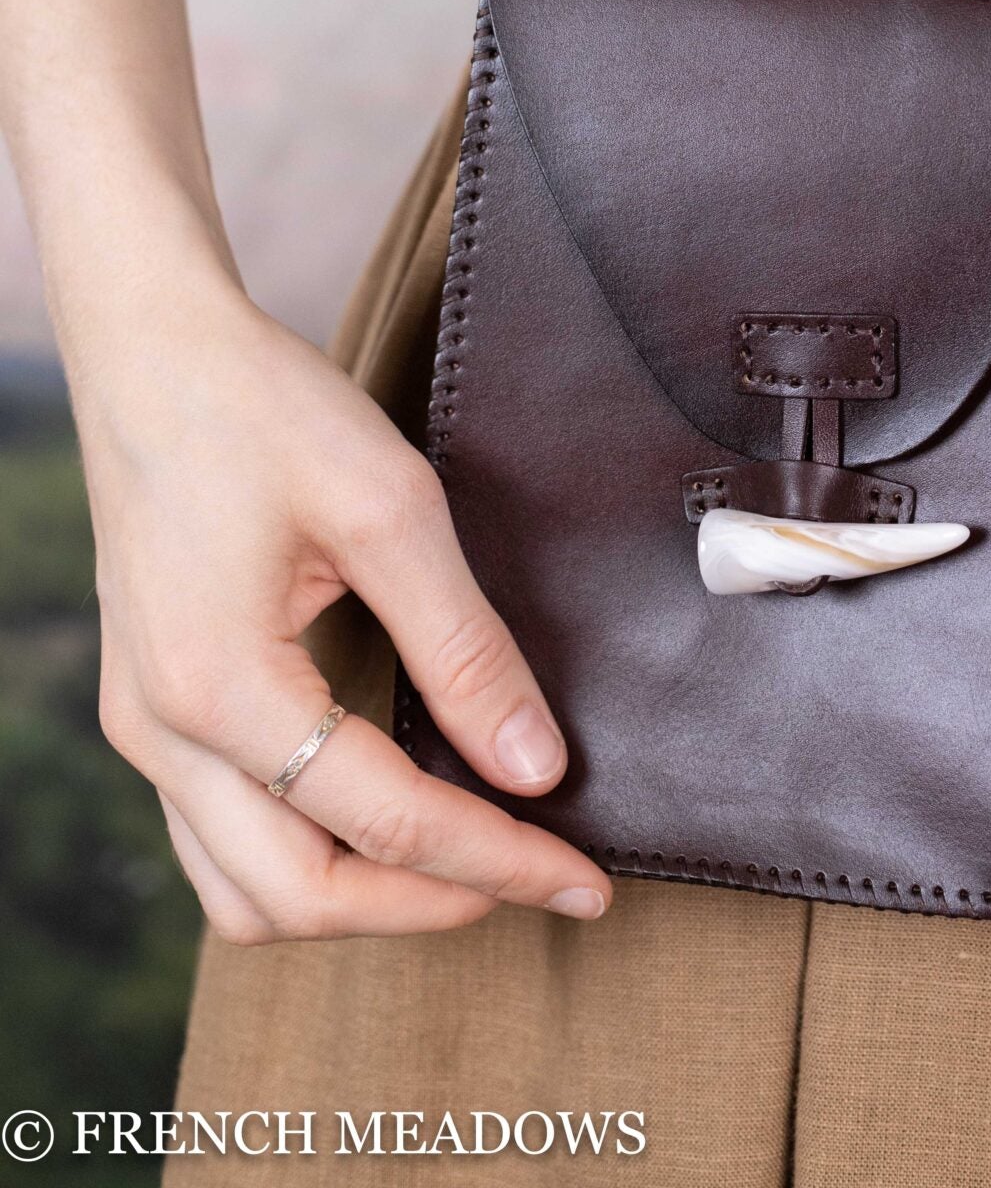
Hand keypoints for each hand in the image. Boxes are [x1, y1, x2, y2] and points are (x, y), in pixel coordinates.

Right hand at [73, 263, 611, 944]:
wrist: (154, 350)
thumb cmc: (264, 407)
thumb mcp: (391, 508)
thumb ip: (465, 647)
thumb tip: (535, 766)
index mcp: (217, 685)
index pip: (380, 820)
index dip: (494, 856)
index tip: (582, 876)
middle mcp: (163, 733)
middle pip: (300, 897)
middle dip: (431, 904)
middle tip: (541, 881)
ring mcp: (145, 729)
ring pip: (245, 892)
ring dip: (361, 900)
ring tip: (468, 864)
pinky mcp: (150, 710)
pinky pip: (219, 841)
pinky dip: (307, 859)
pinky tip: (384, 821)